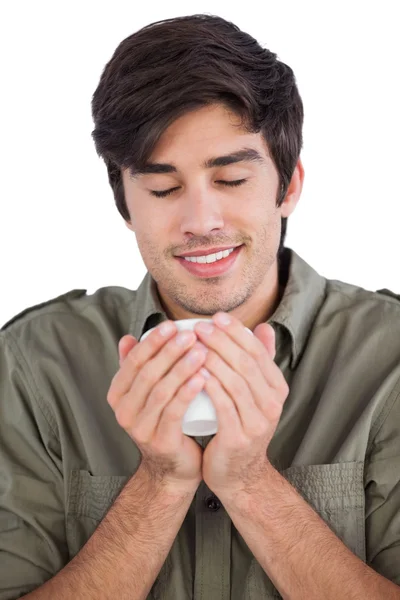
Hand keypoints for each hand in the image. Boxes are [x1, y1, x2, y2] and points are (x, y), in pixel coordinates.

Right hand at [107, 324, 207, 490]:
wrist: (174, 467)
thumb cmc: (165, 421)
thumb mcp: (147, 393)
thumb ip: (136, 367)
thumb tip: (128, 338)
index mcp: (118, 394)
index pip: (133, 361)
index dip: (152, 341)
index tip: (172, 325)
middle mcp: (123, 412)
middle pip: (148, 373)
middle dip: (170, 350)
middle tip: (192, 334)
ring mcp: (140, 428)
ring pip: (161, 390)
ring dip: (182, 367)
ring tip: (202, 351)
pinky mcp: (160, 441)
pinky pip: (174, 411)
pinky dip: (188, 391)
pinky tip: (203, 376)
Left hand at [194, 313, 288, 498]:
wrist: (238, 473)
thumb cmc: (240, 425)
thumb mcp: (255, 393)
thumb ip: (261, 361)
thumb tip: (264, 326)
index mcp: (277, 387)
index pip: (257, 352)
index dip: (237, 332)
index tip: (216, 317)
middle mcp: (272, 403)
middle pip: (245, 364)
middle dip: (221, 341)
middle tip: (199, 327)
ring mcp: (257, 422)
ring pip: (235, 382)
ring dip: (212, 359)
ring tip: (192, 345)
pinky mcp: (239, 438)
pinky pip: (223, 406)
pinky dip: (210, 387)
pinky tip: (194, 373)